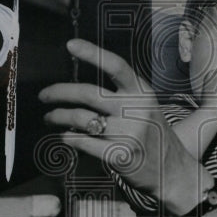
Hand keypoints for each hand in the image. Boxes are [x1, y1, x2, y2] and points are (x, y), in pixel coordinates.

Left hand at [39, 39, 208, 214]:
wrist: (173, 172)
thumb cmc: (154, 136)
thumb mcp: (147, 107)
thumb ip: (122, 95)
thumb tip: (81, 87)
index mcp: (142, 93)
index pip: (116, 66)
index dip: (92, 53)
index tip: (70, 45)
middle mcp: (135, 110)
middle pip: (88, 93)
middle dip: (59, 92)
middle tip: (44, 95)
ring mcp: (127, 133)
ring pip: (80, 118)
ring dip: (58, 117)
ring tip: (50, 118)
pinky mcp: (118, 155)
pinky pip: (83, 142)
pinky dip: (68, 138)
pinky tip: (64, 137)